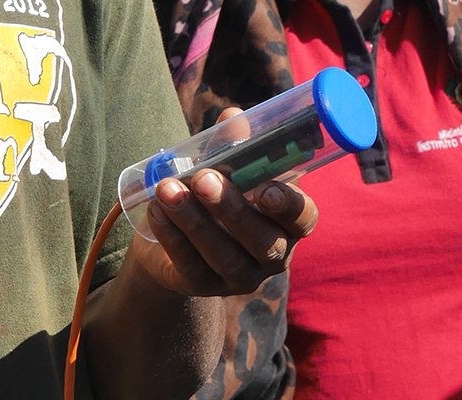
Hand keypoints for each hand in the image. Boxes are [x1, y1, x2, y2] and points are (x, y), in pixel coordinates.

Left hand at [135, 108, 318, 296]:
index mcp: (288, 222)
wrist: (171, 237)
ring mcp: (240, 277)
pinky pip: (190, 266)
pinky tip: (156, 210)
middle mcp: (273, 255)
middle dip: (232, 209)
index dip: (289, 206)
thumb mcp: (223, 166)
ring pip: (224, 256)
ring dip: (194, 221)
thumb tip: (233, 119)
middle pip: (264, 241)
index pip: (305, 218)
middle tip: (204, 179)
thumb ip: (232, 145)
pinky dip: (171, 236)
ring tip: (168, 190)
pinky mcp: (205, 287)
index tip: (264, 187)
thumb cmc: (211, 193)